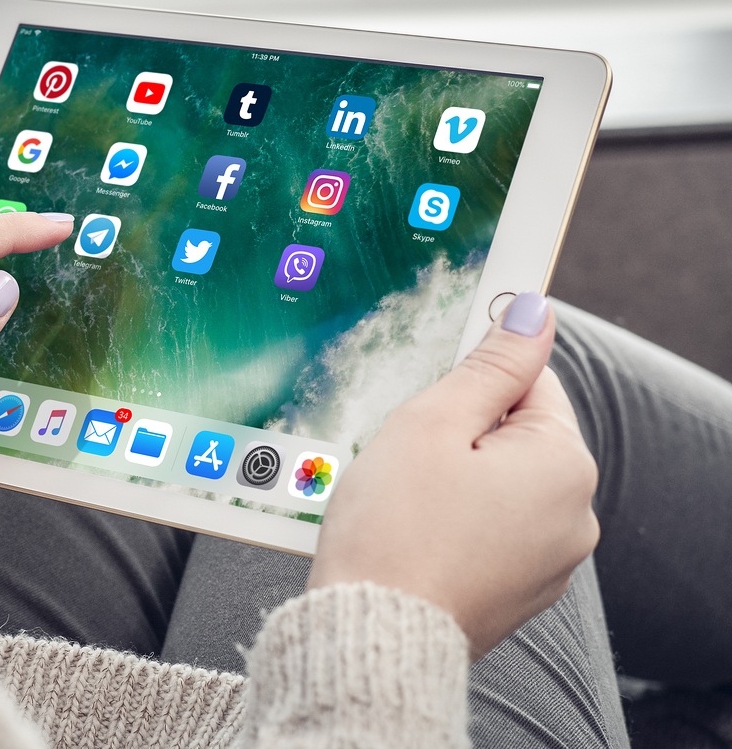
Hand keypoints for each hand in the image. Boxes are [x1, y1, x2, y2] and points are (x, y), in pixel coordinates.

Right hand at [306, 292, 599, 658]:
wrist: (370, 633)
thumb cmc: (394, 526)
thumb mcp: (434, 422)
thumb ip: (489, 365)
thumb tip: (530, 312)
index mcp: (564, 464)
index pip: (527, 381)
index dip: (467, 382)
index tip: (423, 399)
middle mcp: (574, 514)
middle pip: (512, 434)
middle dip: (457, 434)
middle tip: (402, 455)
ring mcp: (549, 562)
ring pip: (497, 484)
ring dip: (451, 479)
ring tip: (399, 500)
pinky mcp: (516, 593)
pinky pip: (488, 531)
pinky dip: (452, 523)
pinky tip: (409, 534)